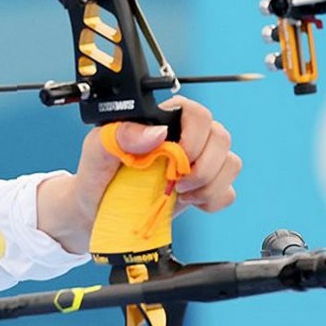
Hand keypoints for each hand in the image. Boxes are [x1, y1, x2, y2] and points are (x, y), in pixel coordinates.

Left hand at [37, 97, 241, 253]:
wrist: (95, 212)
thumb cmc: (95, 176)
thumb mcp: (96, 152)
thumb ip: (120, 135)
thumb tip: (157, 132)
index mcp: (160, 121)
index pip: (196, 112)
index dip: (195, 134)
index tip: (178, 156)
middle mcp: (183, 138)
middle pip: (221, 137)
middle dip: (204, 165)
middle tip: (176, 181)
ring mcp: (195, 164)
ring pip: (230, 163)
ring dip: (209, 183)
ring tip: (180, 193)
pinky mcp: (202, 189)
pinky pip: (228, 191)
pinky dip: (213, 200)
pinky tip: (189, 203)